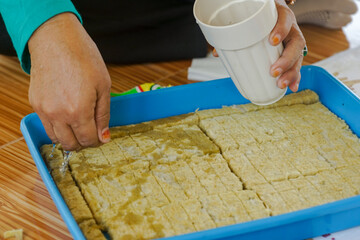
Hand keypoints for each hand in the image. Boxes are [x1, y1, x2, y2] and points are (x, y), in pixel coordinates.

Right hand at [28, 13, 110, 150]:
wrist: (56, 39)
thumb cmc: (83, 57)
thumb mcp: (103, 86)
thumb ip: (103, 115)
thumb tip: (104, 136)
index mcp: (79, 110)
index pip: (88, 140)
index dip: (98, 141)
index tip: (102, 136)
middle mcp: (58, 114)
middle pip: (71, 144)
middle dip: (84, 142)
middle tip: (92, 133)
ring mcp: (44, 110)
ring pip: (57, 139)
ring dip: (70, 138)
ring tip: (80, 125)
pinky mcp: (35, 104)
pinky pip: (46, 125)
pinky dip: (58, 128)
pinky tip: (67, 117)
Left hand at [213, 0, 305, 91]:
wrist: (271, 17)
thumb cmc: (260, 20)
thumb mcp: (250, 21)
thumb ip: (233, 34)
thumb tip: (215, 53)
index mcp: (281, 17)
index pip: (285, 20)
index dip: (281, 30)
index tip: (272, 41)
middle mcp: (291, 30)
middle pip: (296, 44)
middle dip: (286, 60)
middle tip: (273, 71)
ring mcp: (293, 43)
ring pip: (298, 57)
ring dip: (291, 72)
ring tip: (281, 84)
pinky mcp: (293, 55)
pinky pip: (296, 66)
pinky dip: (295, 78)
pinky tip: (292, 87)